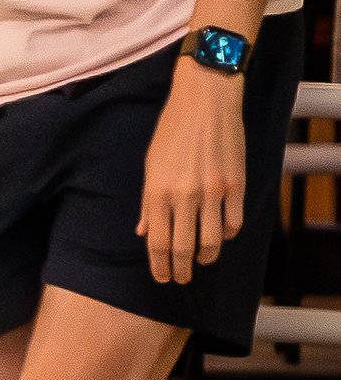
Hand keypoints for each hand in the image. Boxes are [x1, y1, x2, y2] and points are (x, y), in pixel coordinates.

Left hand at [139, 57, 248, 284]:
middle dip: (181, 270)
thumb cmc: (172, 130)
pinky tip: (221, 235)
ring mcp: (213, 191)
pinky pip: (234, 223)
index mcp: (158, 190)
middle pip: (183, 248)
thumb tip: (144, 232)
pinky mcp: (236, 185)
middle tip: (181, 278)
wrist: (205, 101)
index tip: (162, 277)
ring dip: (206, 257)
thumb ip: (148, 202)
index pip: (157, 242)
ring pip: (212, 242)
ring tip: (202, 261)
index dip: (159, 266)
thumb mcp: (150, 164)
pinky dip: (227, 234)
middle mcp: (184, 195)